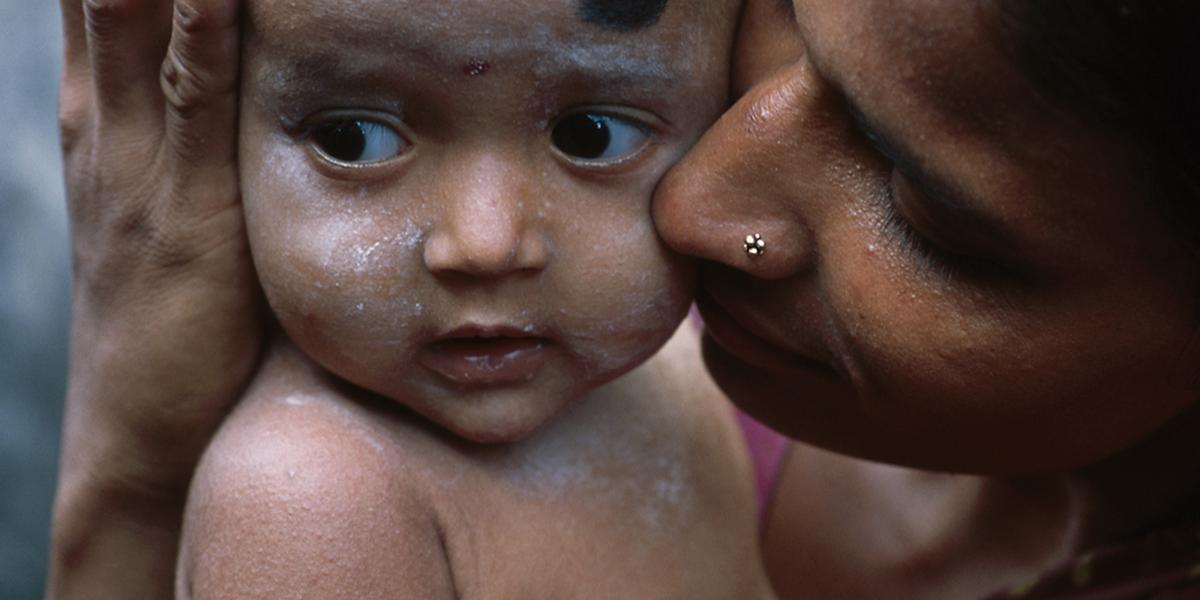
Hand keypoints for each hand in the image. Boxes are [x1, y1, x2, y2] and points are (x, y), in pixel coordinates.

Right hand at [48, 1, 259, 596]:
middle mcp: (107, 117)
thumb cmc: (178, 312)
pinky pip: (194, 97)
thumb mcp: (173, 197)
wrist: (144, 423)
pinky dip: (202, 26)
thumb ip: (198, 124)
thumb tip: (249, 60)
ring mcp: (138, 159)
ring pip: (139, 15)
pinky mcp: (185, 208)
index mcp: (106, 110)